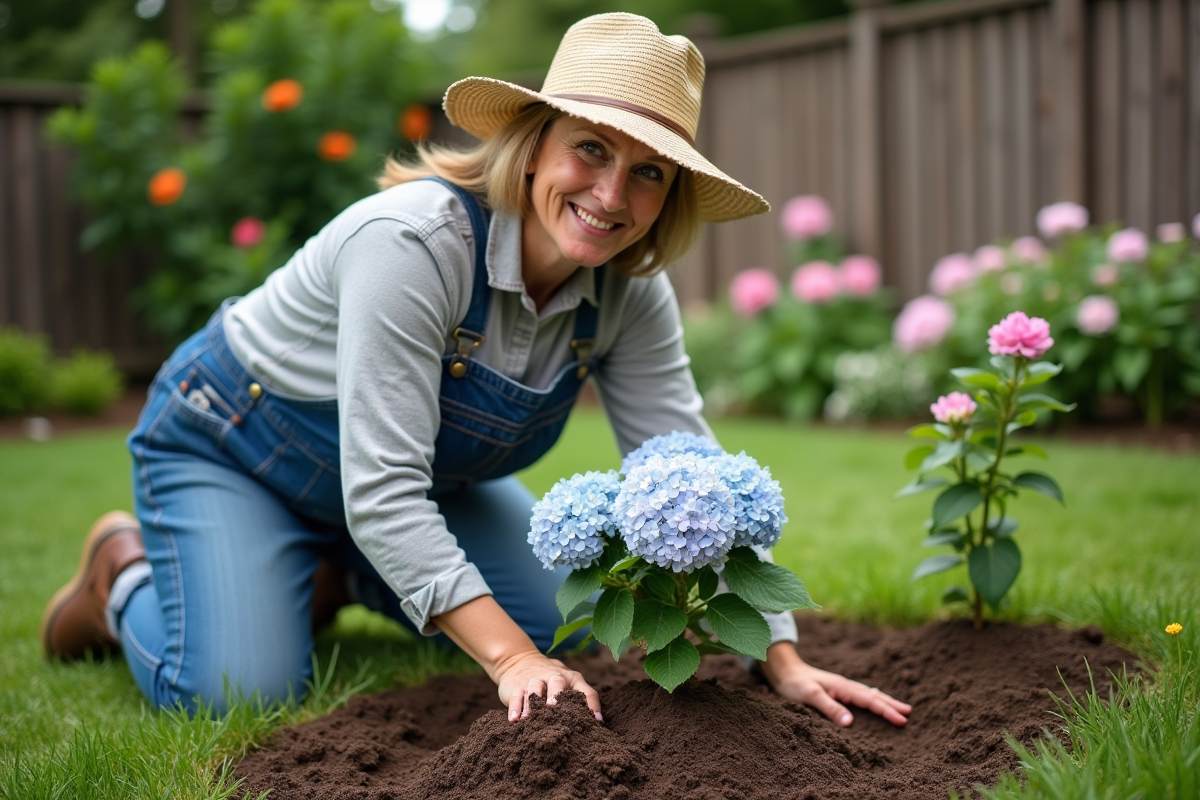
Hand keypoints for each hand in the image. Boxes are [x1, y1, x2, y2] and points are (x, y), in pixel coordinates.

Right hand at [431, 597, 602, 722]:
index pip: (585, 690)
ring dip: (534, 703)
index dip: (591, 704)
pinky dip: (515, 708)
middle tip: (555, 707)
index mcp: (571, 678)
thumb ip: (579, 699)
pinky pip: (516, 696)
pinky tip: (515, 720)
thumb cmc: (551, 679)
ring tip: (532, 719)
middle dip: (557, 695)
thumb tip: (596, 722)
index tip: (596, 720)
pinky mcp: (516, 686)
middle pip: (557, 682)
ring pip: (534, 690)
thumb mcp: (567, 683)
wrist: (518, 660)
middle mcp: (553, 676)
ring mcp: (533, 680)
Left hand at [762, 642, 911, 727]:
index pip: (869, 700)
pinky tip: (874, 703)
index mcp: (842, 687)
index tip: (902, 720)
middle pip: (873, 695)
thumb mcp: (809, 696)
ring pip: (868, 694)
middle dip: (891, 704)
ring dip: (884, 701)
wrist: (783, 671)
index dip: (886, 710)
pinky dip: (872, 700)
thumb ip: (829, 708)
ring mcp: (841, 687)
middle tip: (909, 713)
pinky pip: (860, 696)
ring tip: (900, 708)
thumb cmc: (794, 684)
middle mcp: (845, 686)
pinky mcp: (836, 691)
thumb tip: (850, 722)